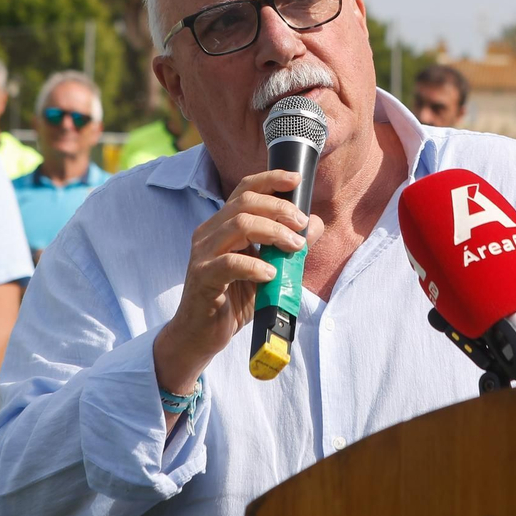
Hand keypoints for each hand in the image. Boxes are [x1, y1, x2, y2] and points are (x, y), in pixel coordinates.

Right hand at [153, 169, 325, 392]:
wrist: (202, 335)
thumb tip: (314, 224)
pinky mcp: (202, 278)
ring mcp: (203, 254)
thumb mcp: (268, 269)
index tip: (296, 180)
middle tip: (302, 226)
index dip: (270, 180)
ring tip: (294, 248)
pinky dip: (256, 266)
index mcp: (222, 224)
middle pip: (245, 203)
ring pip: (239, 225)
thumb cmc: (233, 300)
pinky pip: (230, 263)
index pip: (245, 189)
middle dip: (280, 209)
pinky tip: (271, 274)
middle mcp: (209, 232)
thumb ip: (288, 247)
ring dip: (274, 232)